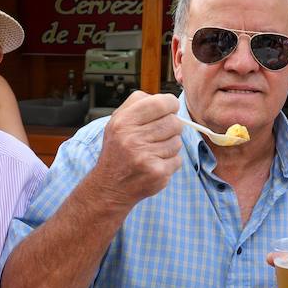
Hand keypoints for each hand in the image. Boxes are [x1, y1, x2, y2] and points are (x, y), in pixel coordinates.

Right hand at [93, 91, 181, 205]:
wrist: (110, 187)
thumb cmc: (117, 150)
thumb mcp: (117, 121)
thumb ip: (138, 103)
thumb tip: (166, 100)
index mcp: (123, 122)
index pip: (160, 103)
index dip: (171, 104)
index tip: (170, 109)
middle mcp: (132, 138)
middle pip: (174, 122)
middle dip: (171, 127)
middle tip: (159, 135)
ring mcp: (145, 157)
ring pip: (177, 142)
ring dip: (170, 146)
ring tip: (154, 151)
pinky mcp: (157, 172)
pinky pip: (178, 159)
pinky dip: (170, 162)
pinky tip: (155, 164)